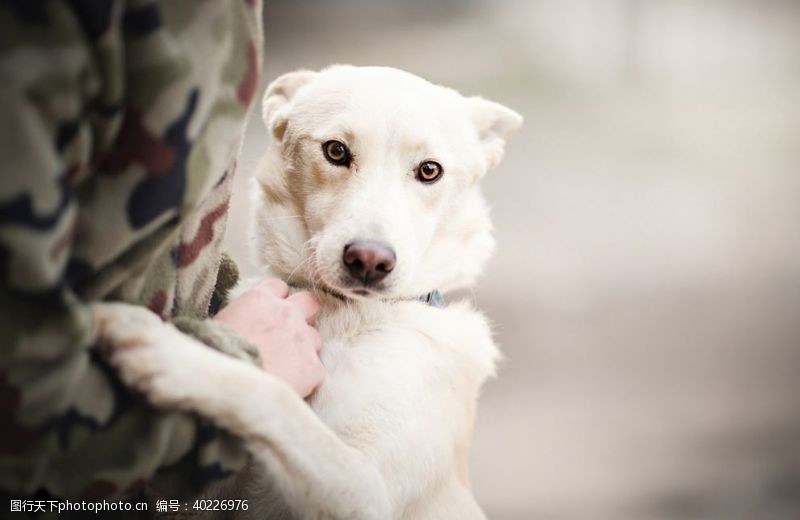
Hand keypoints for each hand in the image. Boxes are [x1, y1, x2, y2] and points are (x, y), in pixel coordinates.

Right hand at [214, 278, 323, 397]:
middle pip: (310, 302)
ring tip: (285, 367)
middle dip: (304, 314)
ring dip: (303, 349)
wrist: (226, 389)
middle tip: (290, 332)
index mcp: (261, 300)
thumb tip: (244, 324)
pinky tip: (287, 386)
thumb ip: (241, 317)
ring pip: (314, 338)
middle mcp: (287, 314)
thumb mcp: (219, 325)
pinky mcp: (313, 368)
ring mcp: (303, 340)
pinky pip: (314, 370)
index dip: (275, 301)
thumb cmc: (214, 357)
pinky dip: (304, 378)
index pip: (278, 287)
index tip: (269, 315)